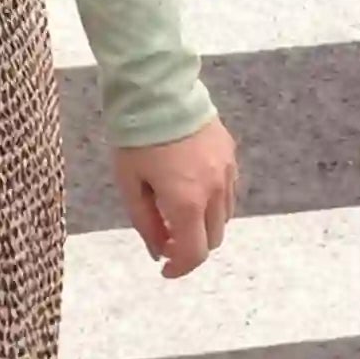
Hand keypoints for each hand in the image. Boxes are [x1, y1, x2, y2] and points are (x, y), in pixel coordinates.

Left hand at [111, 116, 239, 279]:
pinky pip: (228, 191)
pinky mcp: (230, 154)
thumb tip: (159, 251)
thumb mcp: (129, 183)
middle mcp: (215, 192)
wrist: (158, 89)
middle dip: (190, 246)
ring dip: (203, 224)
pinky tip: (191, 187)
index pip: (195, 253)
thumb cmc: (135, 137)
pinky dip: (213, 202)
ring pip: (224, 216)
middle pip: (213, 239)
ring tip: (177, 210)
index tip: (164, 268)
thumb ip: (145, 222)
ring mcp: (227, 172)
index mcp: (187, 202)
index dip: (180, 268)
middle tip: (166, 236)